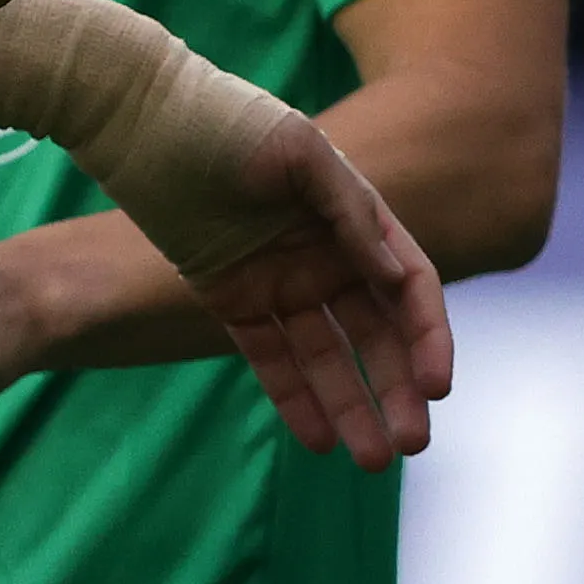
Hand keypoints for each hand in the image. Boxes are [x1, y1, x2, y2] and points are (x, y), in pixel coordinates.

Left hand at [180, 105, 455, 468]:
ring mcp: (282, 282)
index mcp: (354, 216)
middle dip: (398, 388)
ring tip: (371, 459)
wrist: (147, 126)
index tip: (436, 387)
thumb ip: (349, 213)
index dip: (428, 336)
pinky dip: (296, 400)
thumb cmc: (228, 123)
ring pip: (327, 357)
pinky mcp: (236, 302)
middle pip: (375, 333)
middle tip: (412, 444)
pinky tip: (319, 440)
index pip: (407, 285)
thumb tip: (392, 276)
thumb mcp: (299, 153)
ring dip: (353, 406)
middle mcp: (327, 255)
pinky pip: (272, 359)